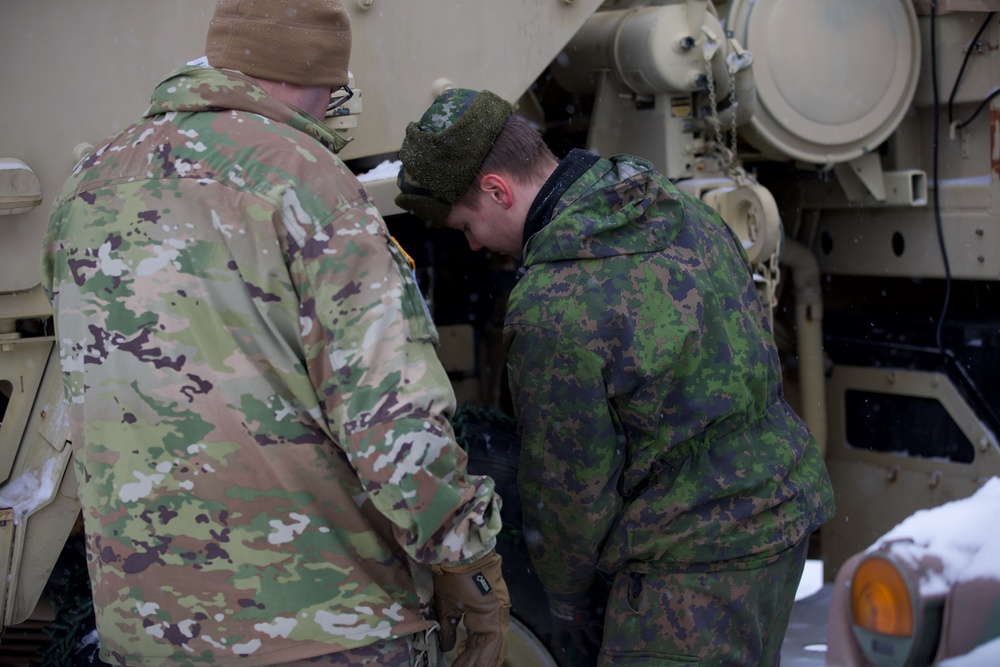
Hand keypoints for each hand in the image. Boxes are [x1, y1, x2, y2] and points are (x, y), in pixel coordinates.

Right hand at [432, 550, 510, 666]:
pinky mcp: (496, 618)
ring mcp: (496, 618)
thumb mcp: (446, 607)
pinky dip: (484, 659)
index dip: (466, 656)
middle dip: (472, 663)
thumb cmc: (452, 576)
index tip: (456, 666)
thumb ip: (448, 628)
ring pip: (488, 650)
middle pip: (482, 648)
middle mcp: (491, 617)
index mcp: (481, 613)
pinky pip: (492, 645)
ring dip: (477, 663)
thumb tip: (447, 647)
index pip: (475, 642)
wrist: (458, 560)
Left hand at [548, 591, 602, 658]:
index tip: (558, 646)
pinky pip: (597, 623)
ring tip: (599, 645)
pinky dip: (602, 626)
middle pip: (578, 641)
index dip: (557, 643)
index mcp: (560, 624)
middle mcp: (572, 627)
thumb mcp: (553, 605)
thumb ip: (556, 608)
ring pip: (590, 635)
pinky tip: (606, 628)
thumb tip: (554, 603)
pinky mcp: (590, 616)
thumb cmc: (557, 597)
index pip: (557, 637)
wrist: (569, 593)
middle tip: (586, 654)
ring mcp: (583, 623)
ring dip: (595, 640)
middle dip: (582, 648)